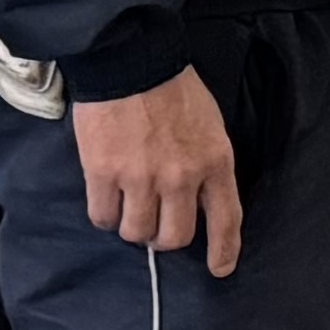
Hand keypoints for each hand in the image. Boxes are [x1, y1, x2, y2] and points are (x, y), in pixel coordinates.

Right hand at [78, 71, 246, 273]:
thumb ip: (206, 164)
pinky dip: (105, 215)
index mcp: (215, 162)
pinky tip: (107, 199)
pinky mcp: (104, 173)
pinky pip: (103, 217)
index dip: (224, 250)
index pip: (226, 218)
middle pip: (174, 237)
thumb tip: (196, 200)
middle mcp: (181, 177)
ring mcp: (141, 177)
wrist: (132, 61)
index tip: (220, 268)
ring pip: (136, 232)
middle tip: (155, 224)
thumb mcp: (210, 126)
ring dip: (132, 227)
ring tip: (129, 207)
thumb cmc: (174, 90)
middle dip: (164, 238)